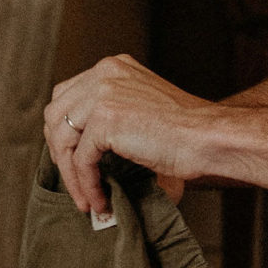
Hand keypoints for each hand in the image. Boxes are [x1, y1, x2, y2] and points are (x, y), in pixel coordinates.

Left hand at [44, 54, 215, 215]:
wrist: (210, 138)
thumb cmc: (189, 133)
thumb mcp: (142, 111)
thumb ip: (111, 117)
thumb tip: (81, 154)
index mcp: (113, 68)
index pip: (68, 96)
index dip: (64, 131)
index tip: (72, 159)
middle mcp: (105, 74)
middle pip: (56, 115)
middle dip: (60, 152)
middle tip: (73, 181)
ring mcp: (103, 94)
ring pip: (63, 139)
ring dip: (70, 175)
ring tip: (87, 198)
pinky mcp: (105, 119)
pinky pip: (81, 159)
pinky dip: (86, 184)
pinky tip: (99, 200)